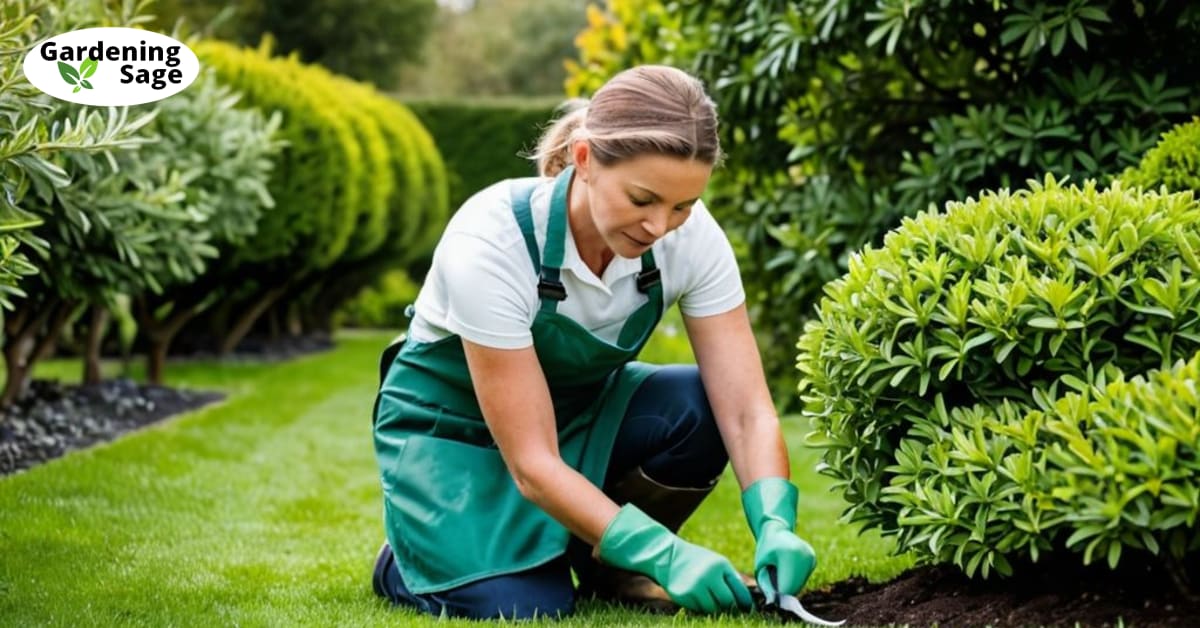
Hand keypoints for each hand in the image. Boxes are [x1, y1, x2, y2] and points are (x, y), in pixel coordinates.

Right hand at [597, 504, 752, 613]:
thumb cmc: (698, 561)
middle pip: (728, 603)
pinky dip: (702, 606)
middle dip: (730, 607)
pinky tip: (697, 596)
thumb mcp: (717, 563)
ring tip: (711, 598)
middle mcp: (709, 576)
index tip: (747, 608)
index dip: (745, 603)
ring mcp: (695, 587)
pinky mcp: (684, 596)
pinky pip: (700, 609)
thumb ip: (731, 579)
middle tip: (730, 607)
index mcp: (720, 566)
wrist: (668, 556)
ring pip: (714, 609)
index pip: (740, 592)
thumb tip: (747, 602)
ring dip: (715, 607)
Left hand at [754, 520, 815, 602]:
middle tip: (772, 586)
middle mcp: (804, 555)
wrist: (776, 530)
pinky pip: (803, 578)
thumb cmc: (765, 549)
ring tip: (778, 573)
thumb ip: (766, 586)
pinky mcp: (813, 558)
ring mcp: (810, 556)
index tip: (771, 599)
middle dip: (784, 592)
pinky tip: (787, 567)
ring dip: (789, 585)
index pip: (788, 586)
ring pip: (800, 584)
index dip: (778, 596)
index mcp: (789, 554)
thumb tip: (773, 604)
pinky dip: (794, 579)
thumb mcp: (760, 567)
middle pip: (795, 587)